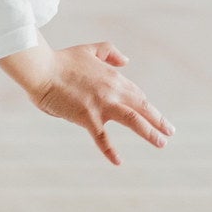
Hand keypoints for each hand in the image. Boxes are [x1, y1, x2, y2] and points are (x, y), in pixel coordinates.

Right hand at [0, 39, 173, 164]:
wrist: (41, 69)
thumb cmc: (60, 60)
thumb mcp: (89, 49)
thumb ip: (109, 52)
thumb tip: (126, 62)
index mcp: (113, 77)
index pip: (137, 94)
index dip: (147, 106)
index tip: (156, 116)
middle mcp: (112, 91)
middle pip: (142, 107)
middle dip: (158, 120)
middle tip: (170, 132)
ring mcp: (101, 104)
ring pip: (133, 120)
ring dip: (149, 132)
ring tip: (162, 143)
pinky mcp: (87, 116)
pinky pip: (102, 137)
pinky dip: (110, 150)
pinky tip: (118, 161)